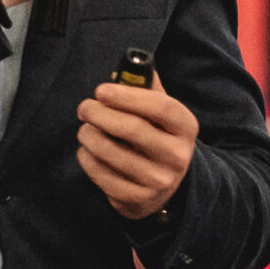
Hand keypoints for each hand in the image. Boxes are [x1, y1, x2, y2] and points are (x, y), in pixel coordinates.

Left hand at [76, 73, 197, 218]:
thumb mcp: (161, 114)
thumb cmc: (157, 137)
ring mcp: (158, 181)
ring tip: (85, 129)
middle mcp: (177, 156)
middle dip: (100, 114)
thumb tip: (122, 69)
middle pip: (132, 129)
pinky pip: (101, 175)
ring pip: (111, 152)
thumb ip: (147, 89)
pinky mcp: (137, 199)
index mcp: (185, 127)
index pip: (161, 107)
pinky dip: (87, 159)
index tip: (101, 90)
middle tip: (84, 108)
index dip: (127, 96)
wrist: (167, 186)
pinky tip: (87, 151)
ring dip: (89, 136)